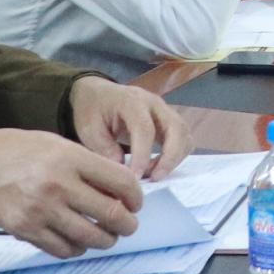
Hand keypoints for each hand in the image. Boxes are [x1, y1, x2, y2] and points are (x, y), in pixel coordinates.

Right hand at [0, 130, 145, 259]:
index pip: (121, 182)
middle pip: (111, 214)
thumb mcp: (57, 145)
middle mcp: (59, 185)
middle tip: (128, 225)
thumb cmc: (19, 153)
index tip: (136, 203)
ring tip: (107, 236)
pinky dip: (78, 249)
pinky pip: (64, 249)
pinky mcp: (27, 230)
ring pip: (90, 237)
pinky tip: (79, 242)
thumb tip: (120, 187)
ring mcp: (42, 210)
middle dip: (127, 224)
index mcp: (71, 158)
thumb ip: (88, 164)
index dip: (136, 197)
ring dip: (106, 241)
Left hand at [69, 75, 188, 179]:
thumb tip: (124, 174)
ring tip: (153, 175)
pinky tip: (157, 167)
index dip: (143, 155)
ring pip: (184, 134)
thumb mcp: (89, 130)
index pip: (145, 129)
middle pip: (176, 128)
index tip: (135, 178)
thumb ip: (105, 150)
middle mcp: (155, 103)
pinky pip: (182, 138)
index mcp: (132, 102)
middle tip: (155, 179)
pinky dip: (176, 155)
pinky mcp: (169, 120)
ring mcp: (165, 110)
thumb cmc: (91, 111)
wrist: (97, 94)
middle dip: (170, 157)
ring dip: (175, 158)